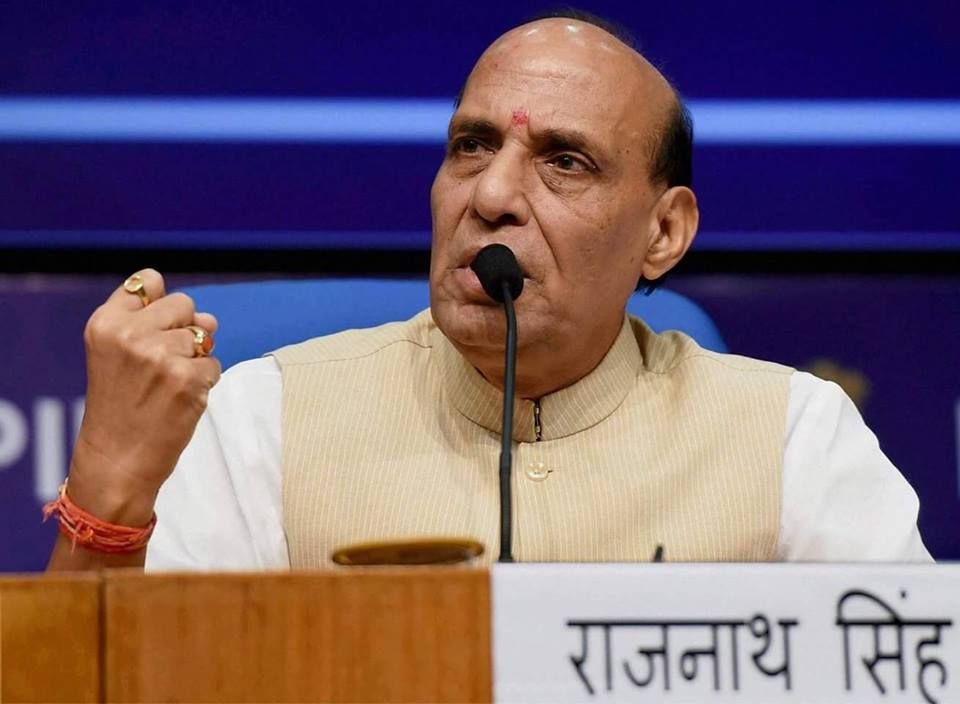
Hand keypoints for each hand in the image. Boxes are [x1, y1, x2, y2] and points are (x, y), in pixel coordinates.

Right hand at [67, 269, 220, 524]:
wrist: (117, 460)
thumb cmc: (120, 406)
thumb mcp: (114, 354)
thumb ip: (149, 321)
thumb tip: (207, 315)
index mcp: (106, 323)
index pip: (148, 281)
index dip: (160, 305)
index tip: (148, 331)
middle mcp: (130, 334)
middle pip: (185, 304)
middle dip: (182, 331)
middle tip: (158, 366)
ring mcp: (160, 356)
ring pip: (203, 336)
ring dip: (194, 359)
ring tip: (166, 385)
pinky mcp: (187, 379)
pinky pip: (214, 364)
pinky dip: (204, 382)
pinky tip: (179, 400)